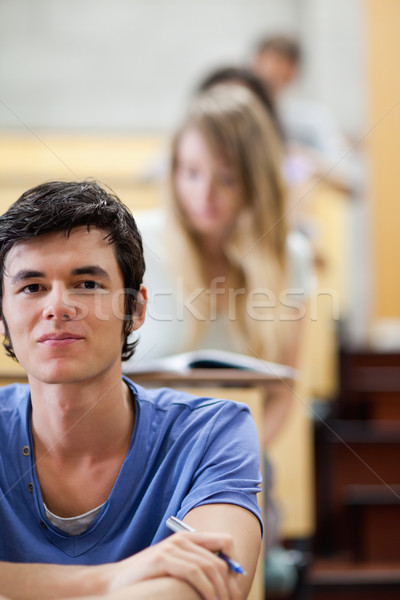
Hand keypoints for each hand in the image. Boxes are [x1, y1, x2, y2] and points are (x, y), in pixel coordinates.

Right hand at [105, 531, 241, 599]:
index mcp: (187, 539)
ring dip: (220, 590)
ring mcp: (171, 548)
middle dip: (229, 584)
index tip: (237, 583)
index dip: (235, 561)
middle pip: (218, 559)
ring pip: (208, 566)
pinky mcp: (162, 559)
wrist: (114, 583)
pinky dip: (206, 588)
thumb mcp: (176, 568)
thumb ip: (196, 566)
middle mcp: (181, 540)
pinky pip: (193, 572)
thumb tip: (225, 579)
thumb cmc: (148, 580)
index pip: (224, 541)